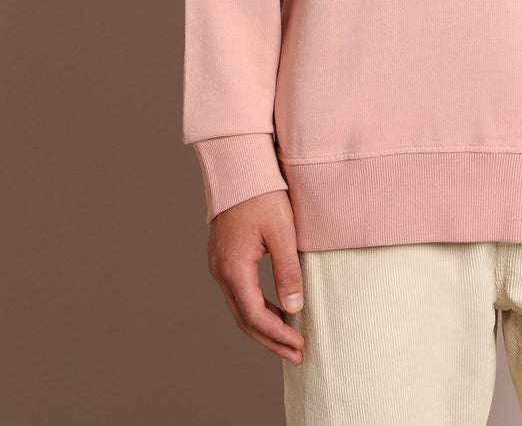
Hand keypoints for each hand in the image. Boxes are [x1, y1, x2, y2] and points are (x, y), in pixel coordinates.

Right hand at [207, 189, 305, 363]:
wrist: (239, 167)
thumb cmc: (263, 194)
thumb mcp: (282, 231)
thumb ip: (287, 271)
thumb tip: (294, 308)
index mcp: (233, 267)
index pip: (255, 315)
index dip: (278, 334)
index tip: (300, 345)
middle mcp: (220, 271)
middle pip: (244, 319)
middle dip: (271, 340)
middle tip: (296, 355)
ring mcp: (219, 265)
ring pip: (240, 309)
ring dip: (264, 327)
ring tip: (289, 340)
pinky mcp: (224, 258)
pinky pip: (238, 294)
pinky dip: (257, 310)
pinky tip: (275, 313)